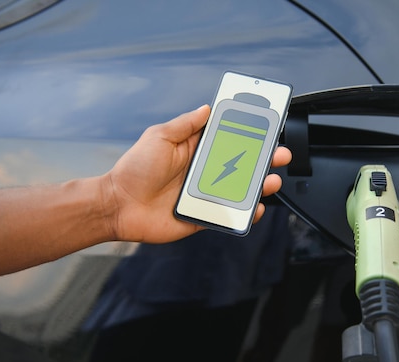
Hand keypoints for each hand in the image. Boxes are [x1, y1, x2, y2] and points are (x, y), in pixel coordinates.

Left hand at [104, 105, 291, 242]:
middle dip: (264, 159)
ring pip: (241, 190)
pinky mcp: (204, 215)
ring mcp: (206, 194)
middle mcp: (204, 171)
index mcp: (195, 150)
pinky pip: (230, 215)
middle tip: (280, 154)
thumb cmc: (134, 170)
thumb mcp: (159, 137)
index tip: (267, 126)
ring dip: (261, 184)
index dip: (248, 133)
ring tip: (271, 180)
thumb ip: (185, 124)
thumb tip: (207, 108)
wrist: (118, 206)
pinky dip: (246, 213)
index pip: (228, 139)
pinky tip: (255, 207)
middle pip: (242, 164)